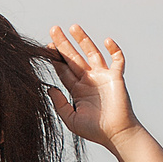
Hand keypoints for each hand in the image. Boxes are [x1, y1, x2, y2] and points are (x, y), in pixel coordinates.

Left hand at [45, 24, 136, 146]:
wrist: (117, 134)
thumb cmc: (95, 130)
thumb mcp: (71, 118)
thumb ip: (60, 104)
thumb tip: (50, 88)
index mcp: (78, 89)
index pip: (63, 70)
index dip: (55, 58)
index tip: (45, 47)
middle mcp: (89, 80)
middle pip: (74, 58)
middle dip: (63, 44)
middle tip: (53, 29)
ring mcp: (103, 77)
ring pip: (92, 53)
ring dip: (83, 40)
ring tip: (73, 27)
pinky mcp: (116, 77)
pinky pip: (117, 60)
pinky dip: (114, 49)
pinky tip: (107, 40)